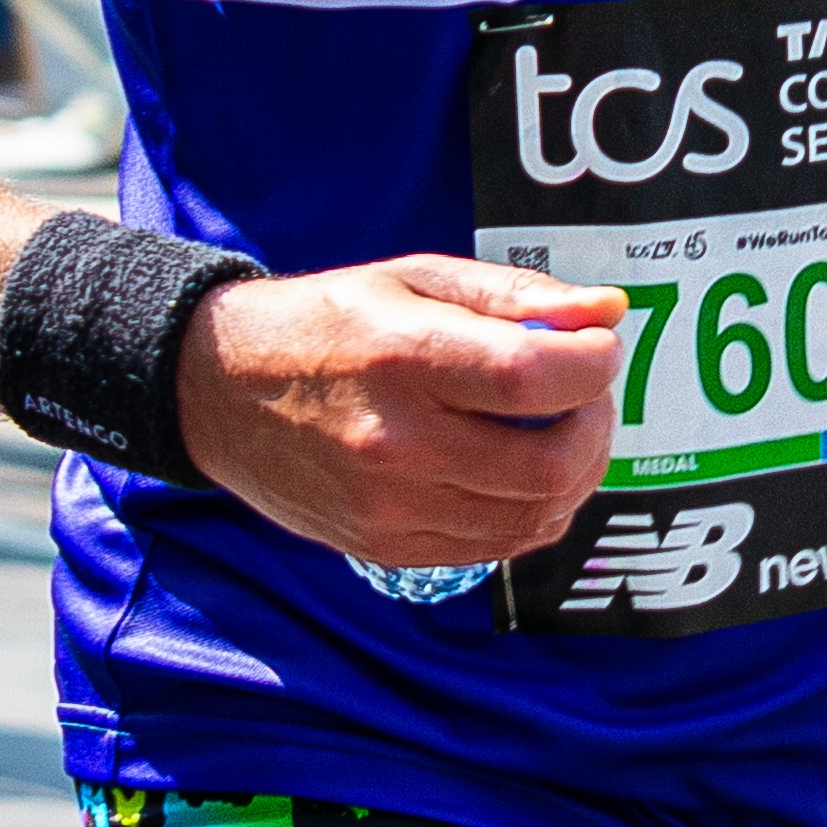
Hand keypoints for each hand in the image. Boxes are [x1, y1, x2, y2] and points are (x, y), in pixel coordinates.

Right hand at [180, 256, 632, 574]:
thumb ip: (517, 296)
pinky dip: (531, 513)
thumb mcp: (414, 279)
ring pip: (532, 518)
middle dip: (595, 429)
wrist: (218, 393)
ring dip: (573, 476)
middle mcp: (396, 443)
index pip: (533, 379)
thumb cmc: (326, 322)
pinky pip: (495, 547)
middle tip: (584, 395)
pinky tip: (519, 471)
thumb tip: (608, 312)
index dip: (593, 365)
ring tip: (558, 430)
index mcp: (402, 359)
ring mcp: (389, 508)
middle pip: (548, 466)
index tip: (595, 346)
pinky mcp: (385, 547)